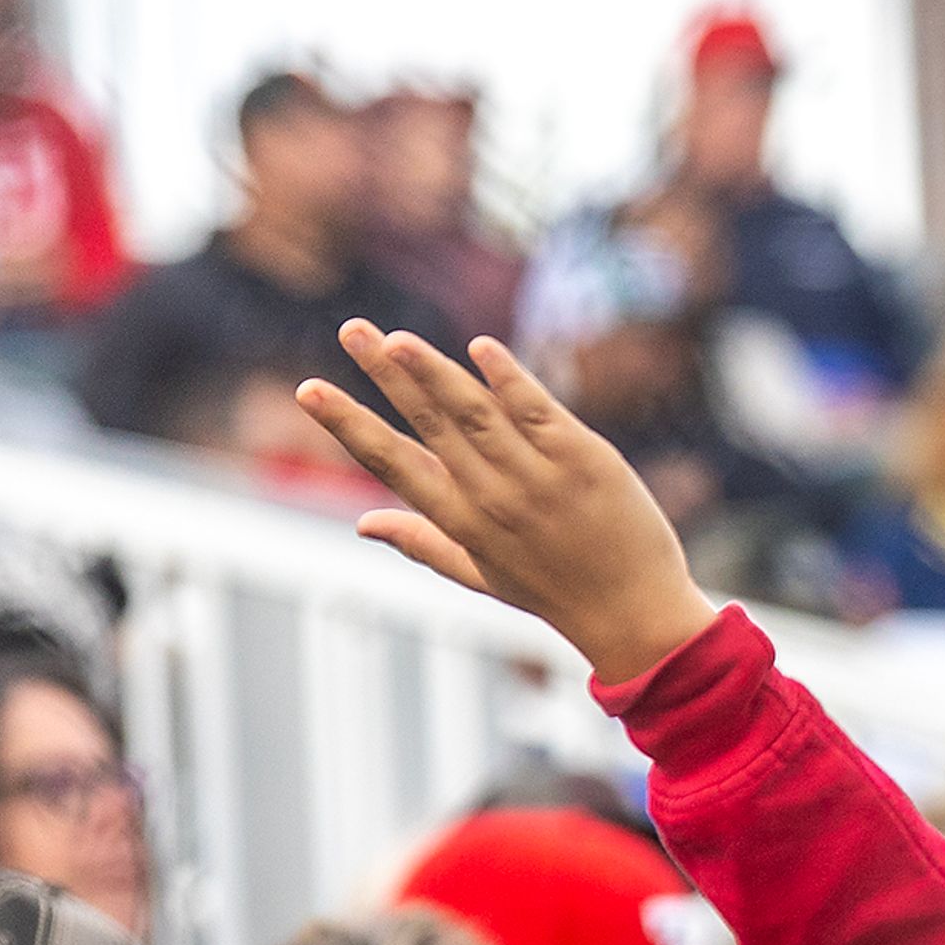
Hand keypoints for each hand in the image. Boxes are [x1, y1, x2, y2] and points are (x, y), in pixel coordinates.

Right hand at [295, 321, 720, 683]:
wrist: (636, 614)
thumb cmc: (555, 591)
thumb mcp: (482, 574)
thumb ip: (422, 543)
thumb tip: (362, 524)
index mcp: (462, 522)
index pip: (393, 464)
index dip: (349, 425)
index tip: (308, 389)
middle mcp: (494, 497)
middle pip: (430, 424)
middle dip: (385, 375)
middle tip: (349, 329)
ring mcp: (540, 477)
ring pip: (477, 413)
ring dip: (434, 370)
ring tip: (395, 337)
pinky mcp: (586, 458)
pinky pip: (539, 410)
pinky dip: (509, 379)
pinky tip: (480, 349)